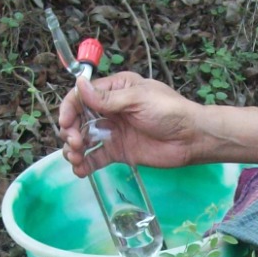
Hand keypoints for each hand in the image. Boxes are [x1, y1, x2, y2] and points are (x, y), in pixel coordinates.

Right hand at [60, 72, 206, 173]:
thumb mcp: (138, 99)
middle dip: (71, 131)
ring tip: (76, 159)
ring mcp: (113, 132)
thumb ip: (107, 98)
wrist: (191, 138)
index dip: (69, 109)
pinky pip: (96, 158)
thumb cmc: (169, 112)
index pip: (82, 96)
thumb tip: (79, 86)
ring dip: (74, 149)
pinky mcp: (118, 152)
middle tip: (77, 143)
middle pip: (78, 119)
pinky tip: (80, 170)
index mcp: (114, 90)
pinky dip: (85, 164)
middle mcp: (110, 110)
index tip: (66, 124)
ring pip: (84, 139)